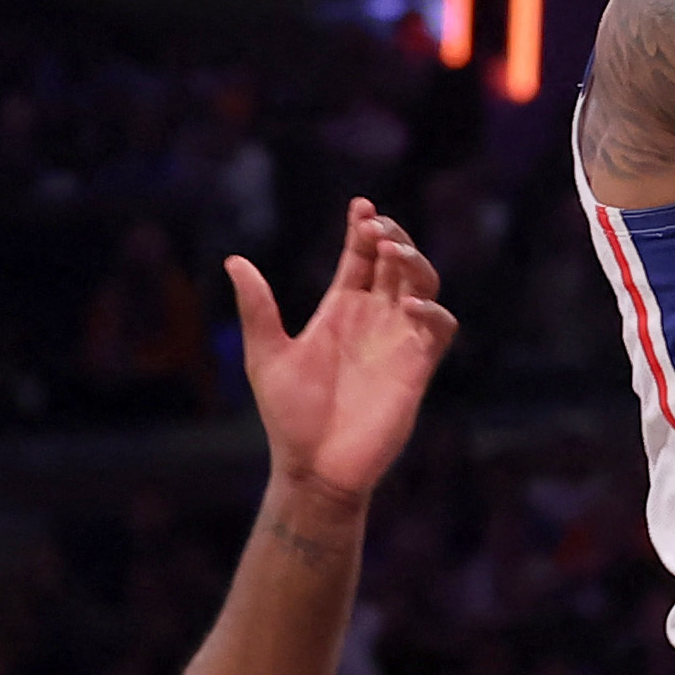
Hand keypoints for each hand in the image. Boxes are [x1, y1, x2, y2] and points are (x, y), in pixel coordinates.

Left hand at [236, 200, 457, 508]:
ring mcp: (398, 340)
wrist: (314, 468)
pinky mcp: (417, 367)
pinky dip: (433, 309)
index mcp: (339, 311)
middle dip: (392, 235)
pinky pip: (440, 327)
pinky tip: (409, 304)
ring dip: (415, 261)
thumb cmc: (289, 417)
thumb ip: (257, 308)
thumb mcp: (266, 354)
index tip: (360, 206)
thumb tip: (234, 260)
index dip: (364, 228)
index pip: (360, 257)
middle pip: (395, 261)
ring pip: (422, 283)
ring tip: (393, 252)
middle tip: (375, 227)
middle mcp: (372, 319)